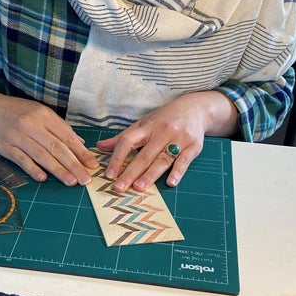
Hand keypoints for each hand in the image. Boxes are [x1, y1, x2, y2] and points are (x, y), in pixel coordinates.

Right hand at [0, 93, 98, 185]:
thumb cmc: (16, 111)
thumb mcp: (40, 112)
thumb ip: (59, 127)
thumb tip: (79, 143)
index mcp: (43, 115)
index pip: (66, 137)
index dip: (80, 152)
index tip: (92, 164)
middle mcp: (32, 125)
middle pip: (56, 147)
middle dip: (73, 164)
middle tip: (85, 178)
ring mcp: (18, 136)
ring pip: (41, 155)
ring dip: (58, 170)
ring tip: (71, 181)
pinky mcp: (5, 147)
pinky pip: (21, 160)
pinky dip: (32, 169)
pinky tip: (43, 178)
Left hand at [96, 91, 237, 190]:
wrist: (195, 108)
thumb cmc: (165, 119)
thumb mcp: (143, 123)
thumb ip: (123, 137)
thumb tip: (100, 146)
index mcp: (147, 127)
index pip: (128, 141)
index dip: (117, 157)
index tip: (109, 174)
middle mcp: (162, 132)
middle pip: (144, 155)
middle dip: (130, 172)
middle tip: (119, 187)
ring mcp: (179, 139)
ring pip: (162, 160)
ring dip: (150, 175)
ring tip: (139, 187)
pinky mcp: (194, 146)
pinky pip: (184, 160)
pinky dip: (178, 172)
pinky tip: (170, 182)